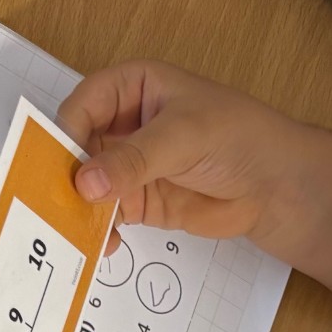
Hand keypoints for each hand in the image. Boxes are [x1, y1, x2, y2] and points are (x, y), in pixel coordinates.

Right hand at [57, 59, 311, 248]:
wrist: (275, 186)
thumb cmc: (239, 138)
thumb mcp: (184, 137)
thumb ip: (134, 159)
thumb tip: (86, 182)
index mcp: (131, 87)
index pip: (83, 106)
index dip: (67, 133)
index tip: (61, 166)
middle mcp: (123, 124)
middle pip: (78, 148)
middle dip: (67, 177)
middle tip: (56, 205)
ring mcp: (129, 165)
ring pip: (88, 185)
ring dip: (80, 208)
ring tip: (76, 230)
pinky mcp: (138, 201)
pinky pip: (107, 214)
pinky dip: (100, 229)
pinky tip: (104, 243)